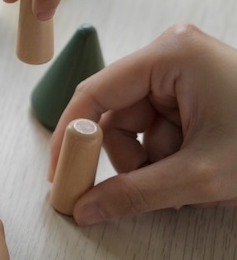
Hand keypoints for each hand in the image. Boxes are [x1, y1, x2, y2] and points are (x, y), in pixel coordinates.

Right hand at [49, 24, 236, 224]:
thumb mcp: (200, 174)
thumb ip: (134, 193)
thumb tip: (85, 207)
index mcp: (170, 54)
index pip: (95, 92)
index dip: (71, 135)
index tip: (60, 170)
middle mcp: (171, 53)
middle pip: (115, 111)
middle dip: (128, 155)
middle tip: (143, 186)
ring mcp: (182, 69)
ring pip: (134, 123)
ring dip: (149, 158)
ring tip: (185, 177)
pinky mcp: (191, 86)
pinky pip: (155, 123)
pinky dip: (165, 153)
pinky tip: (191, 166)